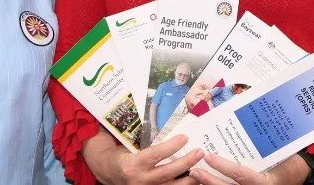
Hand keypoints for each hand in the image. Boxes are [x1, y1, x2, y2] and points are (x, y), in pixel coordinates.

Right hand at [85, 133, 202, 184]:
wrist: (110, 174)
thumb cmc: (124, 156)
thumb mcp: (132, 148)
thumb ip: (151, 145)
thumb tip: (174, 133)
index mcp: (133, 164)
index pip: (155, 155)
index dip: (171, 146)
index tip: (184, 137)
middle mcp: (140, 180)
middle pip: (167, 172)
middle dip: (186, 162)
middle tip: (200, 152)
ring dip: (190, 178)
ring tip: (202, 168)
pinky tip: (195, 178)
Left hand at [191, 153, 308, 184]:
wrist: (300, 174)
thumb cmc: (291, 161)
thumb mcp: (281, 152)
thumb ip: (262, 142)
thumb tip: (245, 116)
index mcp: (265, 182)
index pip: (241, 175)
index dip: (224, 166)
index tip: (210, 156)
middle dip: (210, 180)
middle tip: (195, 170)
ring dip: (210, 184)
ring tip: (195, 175)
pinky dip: (218, 183)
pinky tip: (204, 180)